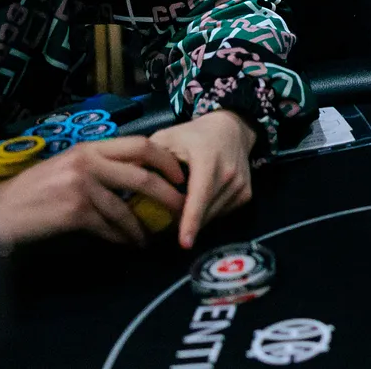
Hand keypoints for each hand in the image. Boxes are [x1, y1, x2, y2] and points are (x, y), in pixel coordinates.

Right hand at [0, 137, 185, 253]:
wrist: (4, 210)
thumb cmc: (38, 187)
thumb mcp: (71, 164)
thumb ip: (102, 164)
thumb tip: (140, 174)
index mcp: (91, 147)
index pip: (141, 145)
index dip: (166, 160)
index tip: (180, 175)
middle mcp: (89, 163)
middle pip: (143, 177)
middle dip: (168, 194)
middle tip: (181, 208)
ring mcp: (83, 187)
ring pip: (126, 208)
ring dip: (142, 226)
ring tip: (150, 236)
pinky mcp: (75, 212)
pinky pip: (109, 227)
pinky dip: (122, 237)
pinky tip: (129, 242)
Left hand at [149, 109, 258, 249]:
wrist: (232, 128)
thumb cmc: (194, 135)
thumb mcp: (167, 138)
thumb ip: (147, 159)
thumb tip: (125, 180)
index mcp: (208, 159)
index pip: (200, 194)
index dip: (191, 219)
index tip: (184, 242)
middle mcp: (229, 174)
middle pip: (204, 211)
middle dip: (183, 223)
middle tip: (162, 227)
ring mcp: (240, 185)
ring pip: (213, 216)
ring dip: (195, 220)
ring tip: (178, 213)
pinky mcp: (246, 193)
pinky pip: (222, 213)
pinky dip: (208, 214)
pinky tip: (199, 204)